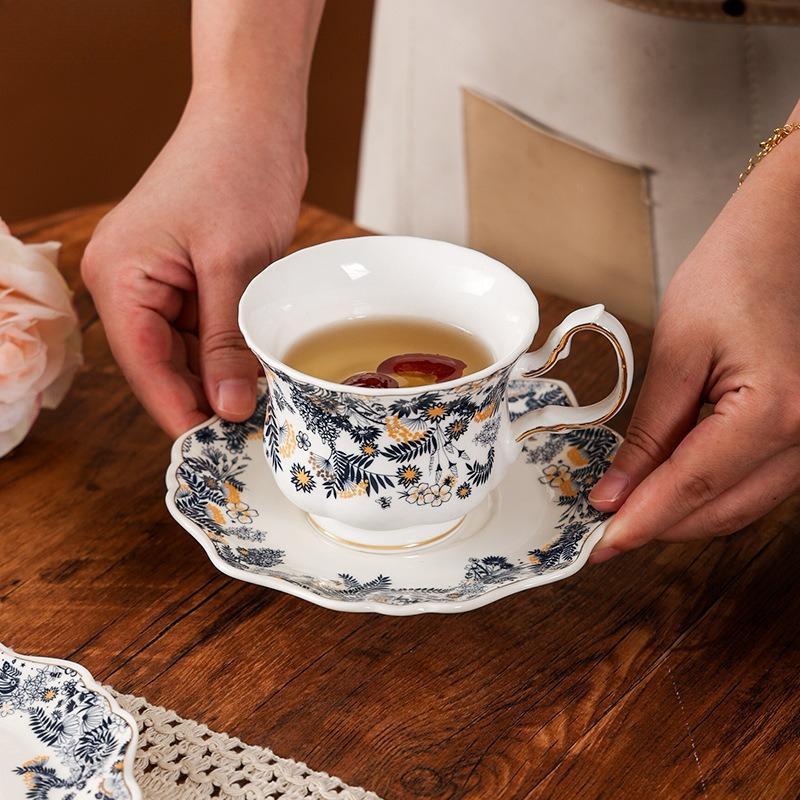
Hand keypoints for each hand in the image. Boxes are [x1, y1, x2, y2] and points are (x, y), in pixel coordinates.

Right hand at [82, 93, 305, 435]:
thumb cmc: (237, 170)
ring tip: (261, 409)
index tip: (214, 448)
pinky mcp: (188, 279)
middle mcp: (128, 283)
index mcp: (119, 276)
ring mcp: (158, 282)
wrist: (253, 118)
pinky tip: (257, 372)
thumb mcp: (234, 266)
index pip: (144, 365)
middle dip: (203, 398)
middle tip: (249, 435)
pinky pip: (203, 331)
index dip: (179, 410)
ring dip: (220, 378)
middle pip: (161, 364)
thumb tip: (228, 406)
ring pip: (185, 352)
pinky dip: (228, 351)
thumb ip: (226, 342)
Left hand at [588, 128, 799, 561]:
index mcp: (774, 411)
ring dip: (683, 514)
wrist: (787, 236)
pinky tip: (668, 486)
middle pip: (722, 510)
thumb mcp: (677, 350)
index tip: (600, 545)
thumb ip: (649, 431)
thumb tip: (617, 490)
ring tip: (627, 510)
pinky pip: (754, 483)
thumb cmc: (735, 273)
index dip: (641, 520)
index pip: (693, 486)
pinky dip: (708, 491)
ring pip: (741, 505)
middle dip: (660, 526)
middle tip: (604, 534)